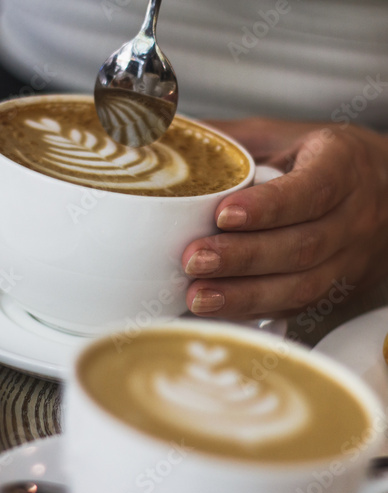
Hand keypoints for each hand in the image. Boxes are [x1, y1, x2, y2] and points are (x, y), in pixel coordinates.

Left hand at [182, 118, 387, 319]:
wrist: (386, 193)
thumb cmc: (325, 161)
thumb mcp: (288, 137)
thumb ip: (235, 140)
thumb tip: (171, 139)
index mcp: (343, 166)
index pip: (310, 190)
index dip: (268, 206)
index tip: (223, 214)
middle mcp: (353, 217)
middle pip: (301, 246)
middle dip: (242, 258)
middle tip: (193, 260)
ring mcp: (347, 258)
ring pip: (300, 285)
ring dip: (244, 295)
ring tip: (198, 296)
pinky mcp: (334, 286)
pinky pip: (296, 306)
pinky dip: (254, 310)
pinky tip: (219, 309)